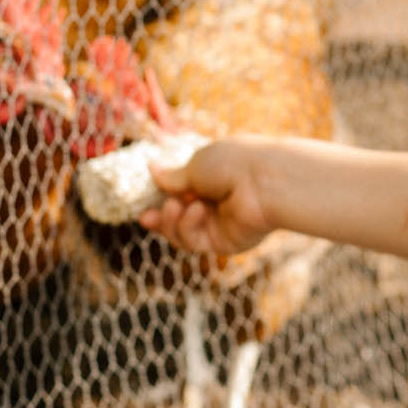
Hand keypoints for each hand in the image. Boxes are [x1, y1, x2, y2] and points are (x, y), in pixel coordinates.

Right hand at [140, 137, 275, 258]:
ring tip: (175, 206)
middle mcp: (215, 205)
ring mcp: (219, 225)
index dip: (159, 201)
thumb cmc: (232, 164)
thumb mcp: (196, 165)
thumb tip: (152, 168)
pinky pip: (194, 241)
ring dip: (172, 222)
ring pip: (181, 235)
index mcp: (211, 181)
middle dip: (160, 220)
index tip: (143, 204)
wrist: (264, 181)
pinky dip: (188, 226)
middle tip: (146, 217)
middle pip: (177, 221)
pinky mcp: (224, 243)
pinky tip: (196, 209)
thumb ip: (174, 176)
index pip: (179, 196)